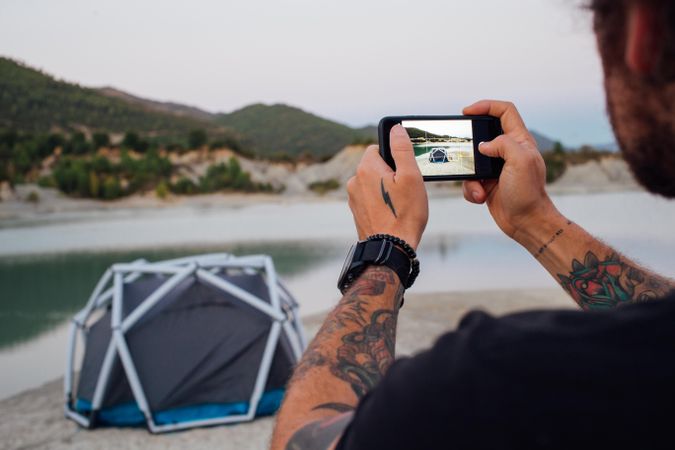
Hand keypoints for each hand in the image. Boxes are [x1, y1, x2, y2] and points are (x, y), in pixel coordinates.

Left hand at [346, 125, 427, 249]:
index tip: (406, 169)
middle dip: (391, 174)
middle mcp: (354, 182)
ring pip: (373, 184)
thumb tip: (396, 129)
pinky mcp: (357, 213)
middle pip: (376, 167)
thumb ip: (402, 149)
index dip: (394, 156)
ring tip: (401, 204)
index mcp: (366, 169)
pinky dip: (381, 202)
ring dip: (386, 189)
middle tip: (407, 189)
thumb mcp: (411, 177)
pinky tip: (393, 213)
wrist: (390, 249)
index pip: (378, 148)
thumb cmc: (404, 214)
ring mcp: (353, 199)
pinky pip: (370, 199)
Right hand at [462, 100, 560, 239]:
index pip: (505, 112)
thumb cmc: (528, 194)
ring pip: (472, 160)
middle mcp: (508, 152)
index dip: (486, 106)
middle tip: (460, 148)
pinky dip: (471, 189)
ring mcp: (497, 168)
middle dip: (470, 144)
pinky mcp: (488, 183)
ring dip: (469, 175)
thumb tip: (483, 145)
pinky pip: (470, 179)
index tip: (467, 111)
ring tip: (479, 187)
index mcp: (520, 141)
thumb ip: (503, 144)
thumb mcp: (521, 162)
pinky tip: (481, 197)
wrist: (526, 223)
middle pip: (483, 135)